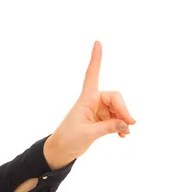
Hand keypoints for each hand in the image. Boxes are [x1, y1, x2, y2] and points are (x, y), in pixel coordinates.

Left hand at [45, 41, 136, 166]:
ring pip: (118, 109)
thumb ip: (109, 128)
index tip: (97, 42)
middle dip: (124, 109)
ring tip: (125, 133)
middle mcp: (92, 101)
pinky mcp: (101, 120)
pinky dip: (121, 126)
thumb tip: (127, 124)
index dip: (96, 59)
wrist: (61, 150)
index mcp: (85, 99)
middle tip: (130, 124)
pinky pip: (116, 119)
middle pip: (115, 97)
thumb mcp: (89, 134)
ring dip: (124, 120)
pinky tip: (123, 135)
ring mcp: (97, 110)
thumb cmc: (68, 138)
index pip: (92, 74)